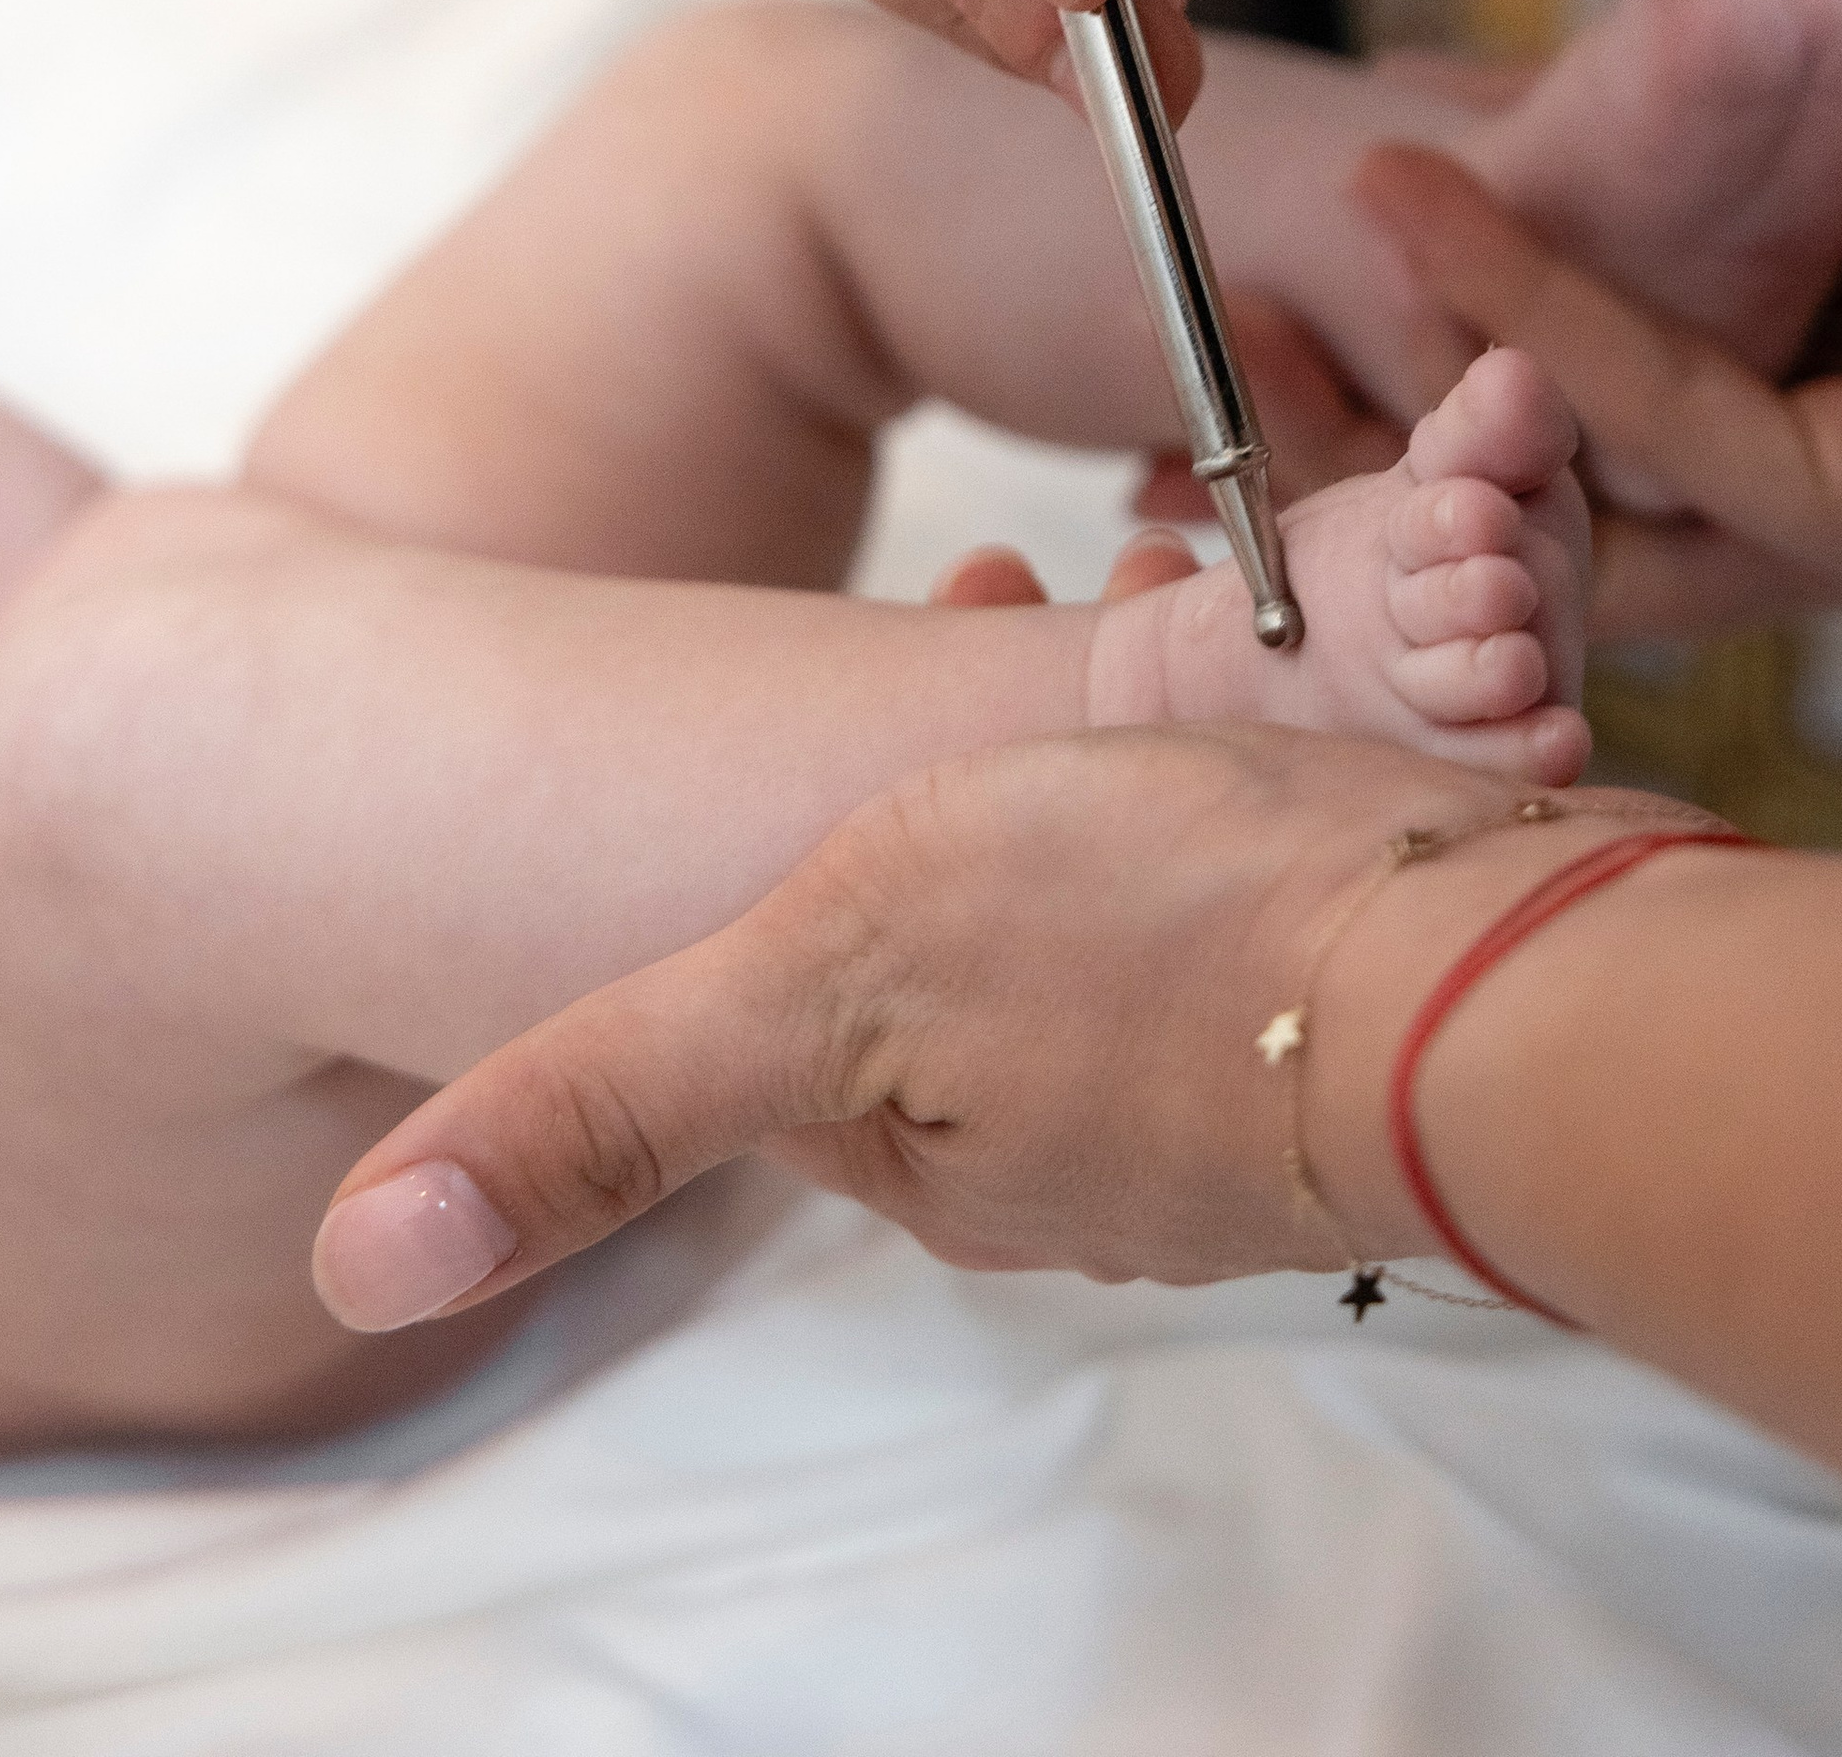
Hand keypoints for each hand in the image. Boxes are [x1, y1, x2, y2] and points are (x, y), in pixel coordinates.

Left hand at [311, 727, 1670, 1326]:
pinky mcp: (1342, 1036)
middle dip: (964, 752)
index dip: (807, 788)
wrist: (1483, 989)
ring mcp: (1208, 1100)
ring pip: (1106, 905)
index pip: (794, 963)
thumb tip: (357, 1260)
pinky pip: (1247, 907)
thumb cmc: (1151, 955)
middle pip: (954, 929)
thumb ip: (600, 1102)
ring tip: (1163, 607)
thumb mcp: (819, 972)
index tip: (909, 608)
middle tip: (1027, 580)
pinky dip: (1235, 790)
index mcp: (901, 1134)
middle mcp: (1048, 1143)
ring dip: (1107, 752)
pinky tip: (1278, 712)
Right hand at [1351, 0, 1841, 634]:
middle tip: (1238, 292)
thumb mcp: (1781, 83)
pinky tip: (1435, 186)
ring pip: (1590, 465)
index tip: (1288, 263)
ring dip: (1445, 332)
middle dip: (1388, 400)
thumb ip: (1621, 133)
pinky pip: (1664, 426)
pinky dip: (1535, 312)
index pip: (1576, 436)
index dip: (1425, 368)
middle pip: (1555, 485)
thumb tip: (1427, 115)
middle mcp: (1835, 490)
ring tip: (1333, 197)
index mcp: (1817, 412)